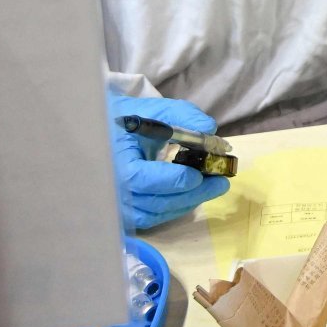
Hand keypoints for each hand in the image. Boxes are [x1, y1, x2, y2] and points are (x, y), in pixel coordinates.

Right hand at [107, 91, 230, 231]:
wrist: (104, 134)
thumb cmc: (131, 120)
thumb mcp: (156, 110)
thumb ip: (183, 116)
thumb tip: (210, 129)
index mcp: (115, 162)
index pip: (143, 179)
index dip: (174, 180)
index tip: (200, 174)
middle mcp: (112, 189)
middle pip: (155, 201)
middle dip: (193, 194)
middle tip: (222, 183)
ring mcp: (116, 205)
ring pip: (156, 213)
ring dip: (187, 202)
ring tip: (213, 187)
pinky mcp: (124, 212)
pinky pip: (151, 217)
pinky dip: (175, 207)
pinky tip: (193, 194)